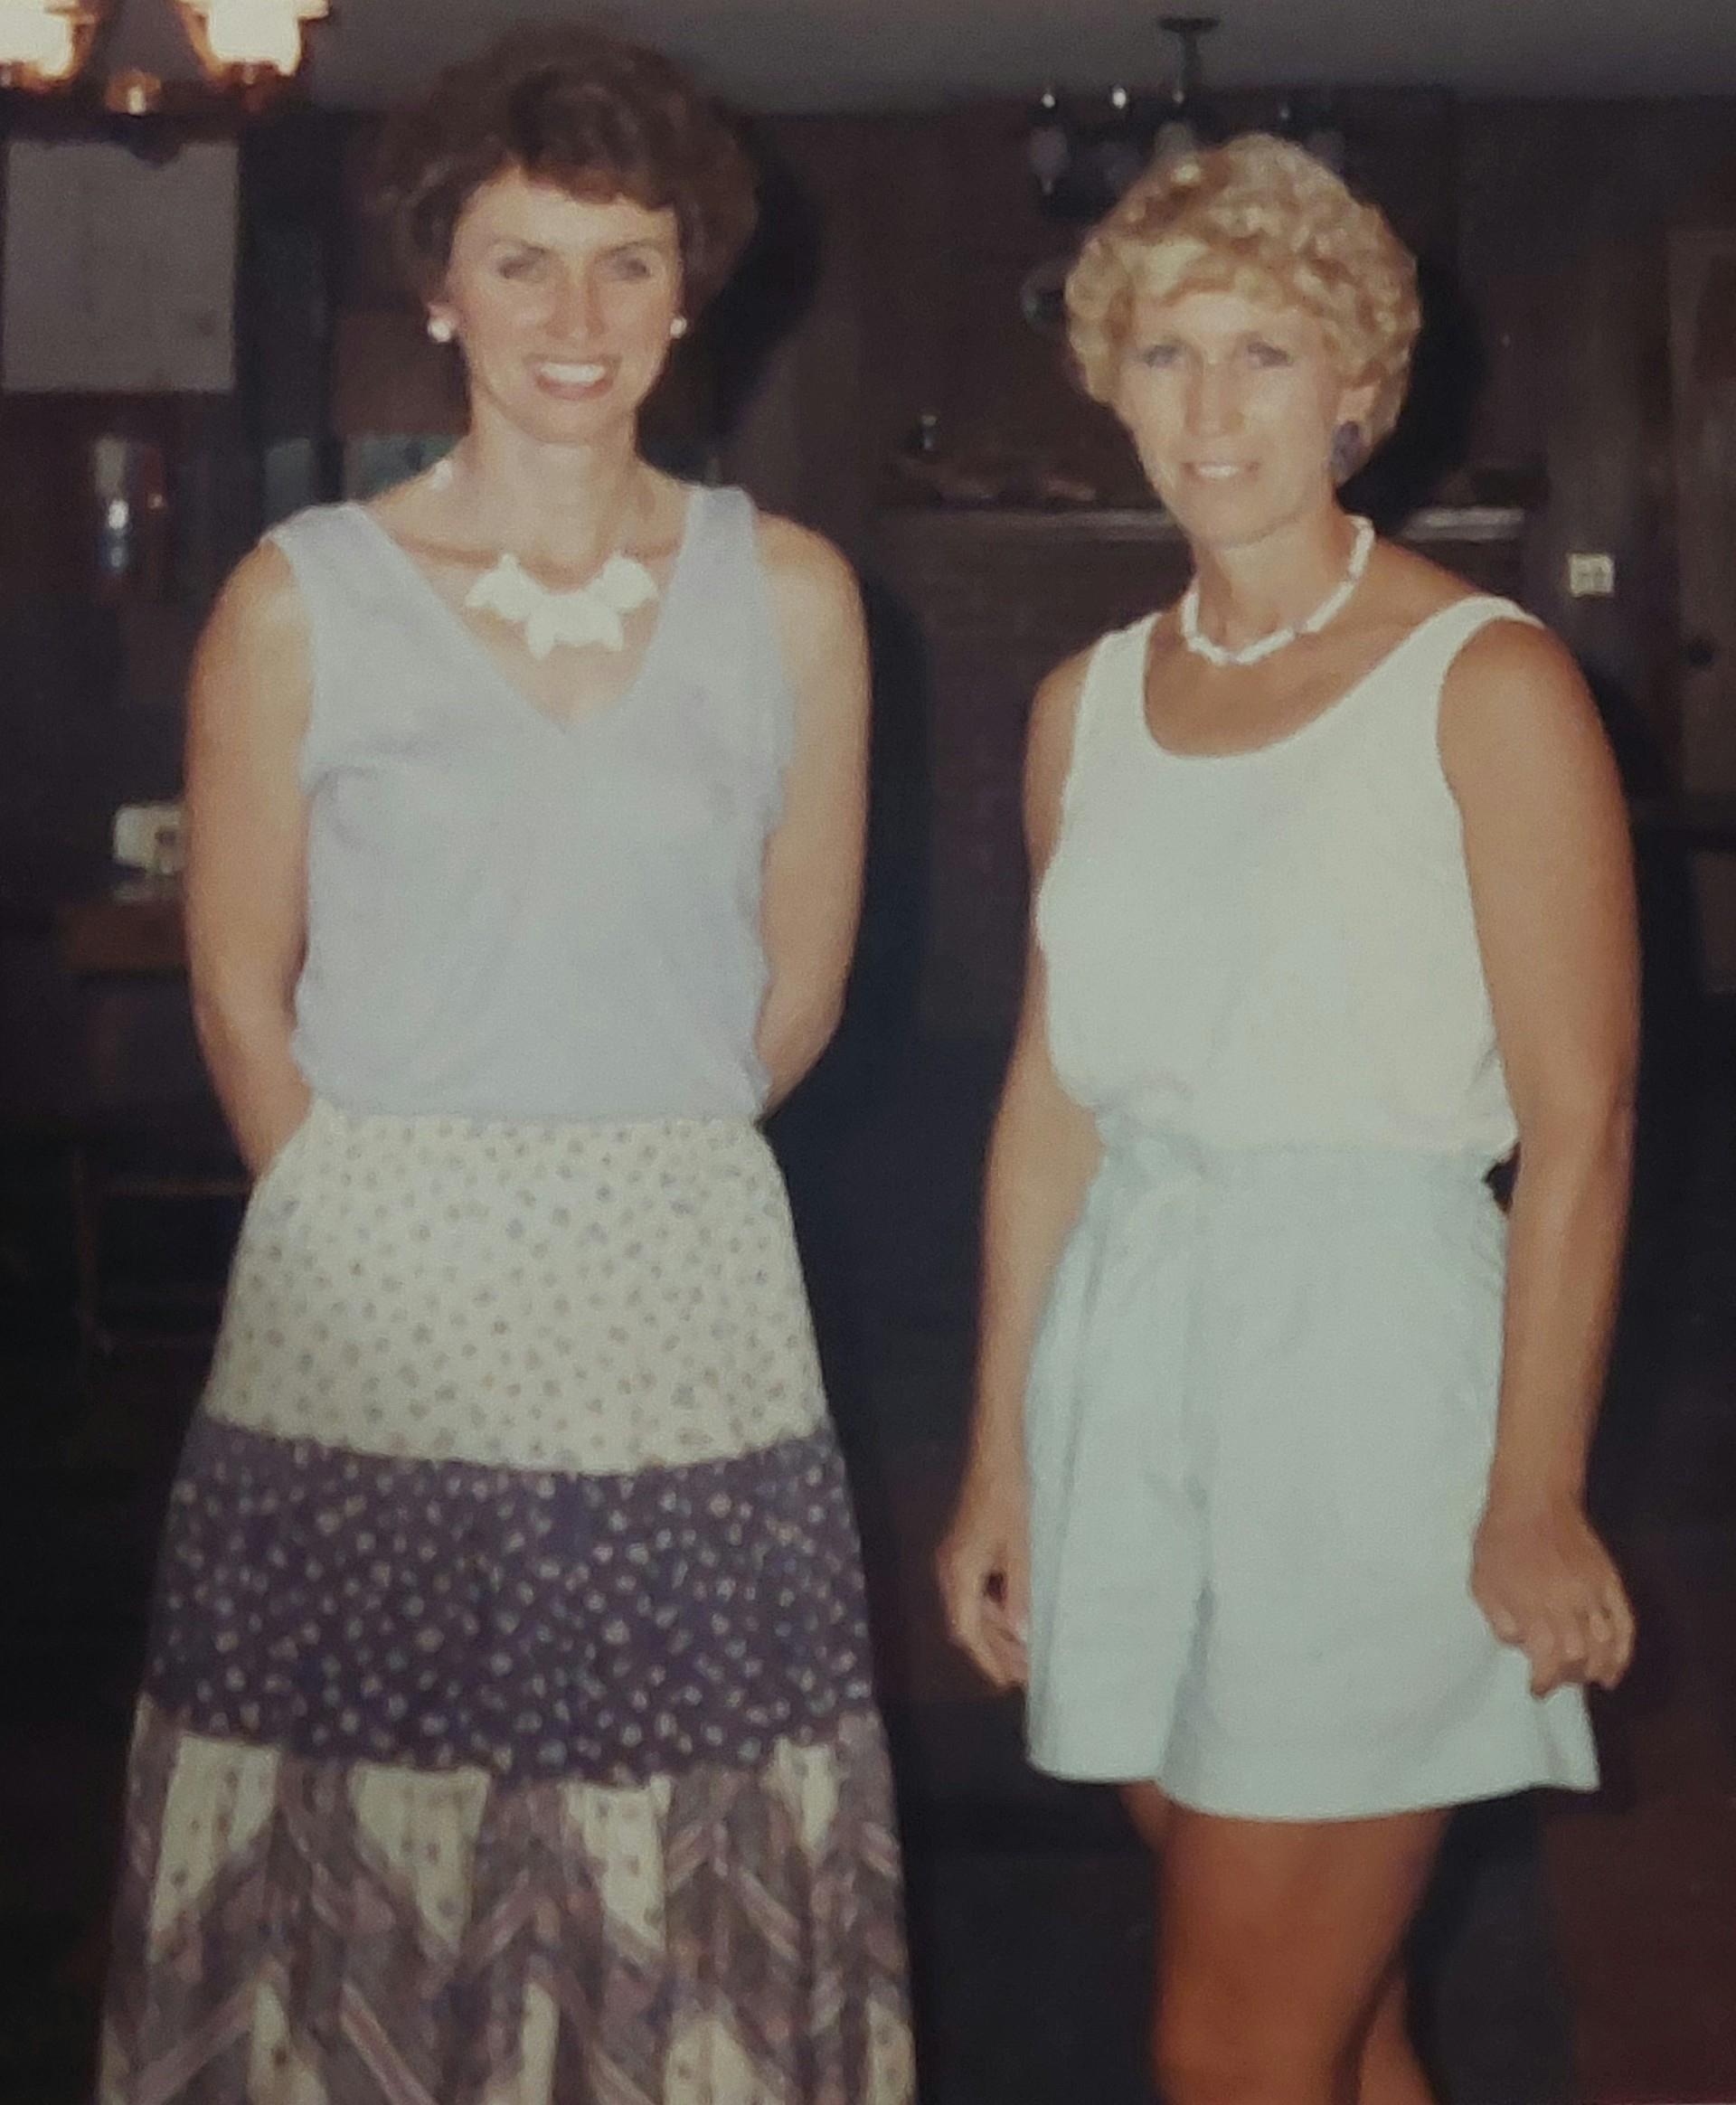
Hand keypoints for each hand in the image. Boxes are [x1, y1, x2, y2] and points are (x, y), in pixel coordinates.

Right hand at [936, 1458, 1030, 1690]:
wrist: (993, 1455)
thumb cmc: (1007, 1498)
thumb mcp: (1018, 1549)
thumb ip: (1018, 1593)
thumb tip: (1020, 1636)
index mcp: (956, 1574)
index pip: (965, 1632)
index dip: (987, 1661)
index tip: (1010, 1683)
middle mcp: (947, 1574)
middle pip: (966, 1626)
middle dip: (994, 1653)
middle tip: (1026, 1675)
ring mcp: (953, 1563)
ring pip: (971, 1611)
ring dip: (996, 1633)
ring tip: (1027, 1655)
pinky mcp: (963, 1554)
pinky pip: (975, 1593)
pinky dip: (994, 1611)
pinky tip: (1019, 1619)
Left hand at [1471, 1493, 1634, 1695]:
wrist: (1533, 1497)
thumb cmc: (1499, 1538)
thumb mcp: (1481, 1580)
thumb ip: (1499, 1619)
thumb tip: (1520, 1645)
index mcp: (1532, 1606)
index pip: (1548, 1660)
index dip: (1545, 1681)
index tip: (1536, 1689)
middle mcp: (1567, 1604)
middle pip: (1578, 1658)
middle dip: (1568, 1677)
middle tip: (1557, 1679)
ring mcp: (1592, 1592)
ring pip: (1605, 1645)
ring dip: (1597, 1669)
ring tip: (1587, 1679)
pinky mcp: (1609, 1580)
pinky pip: (1625, 1622)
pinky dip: (1624, 1649)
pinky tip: (1615, 1665)